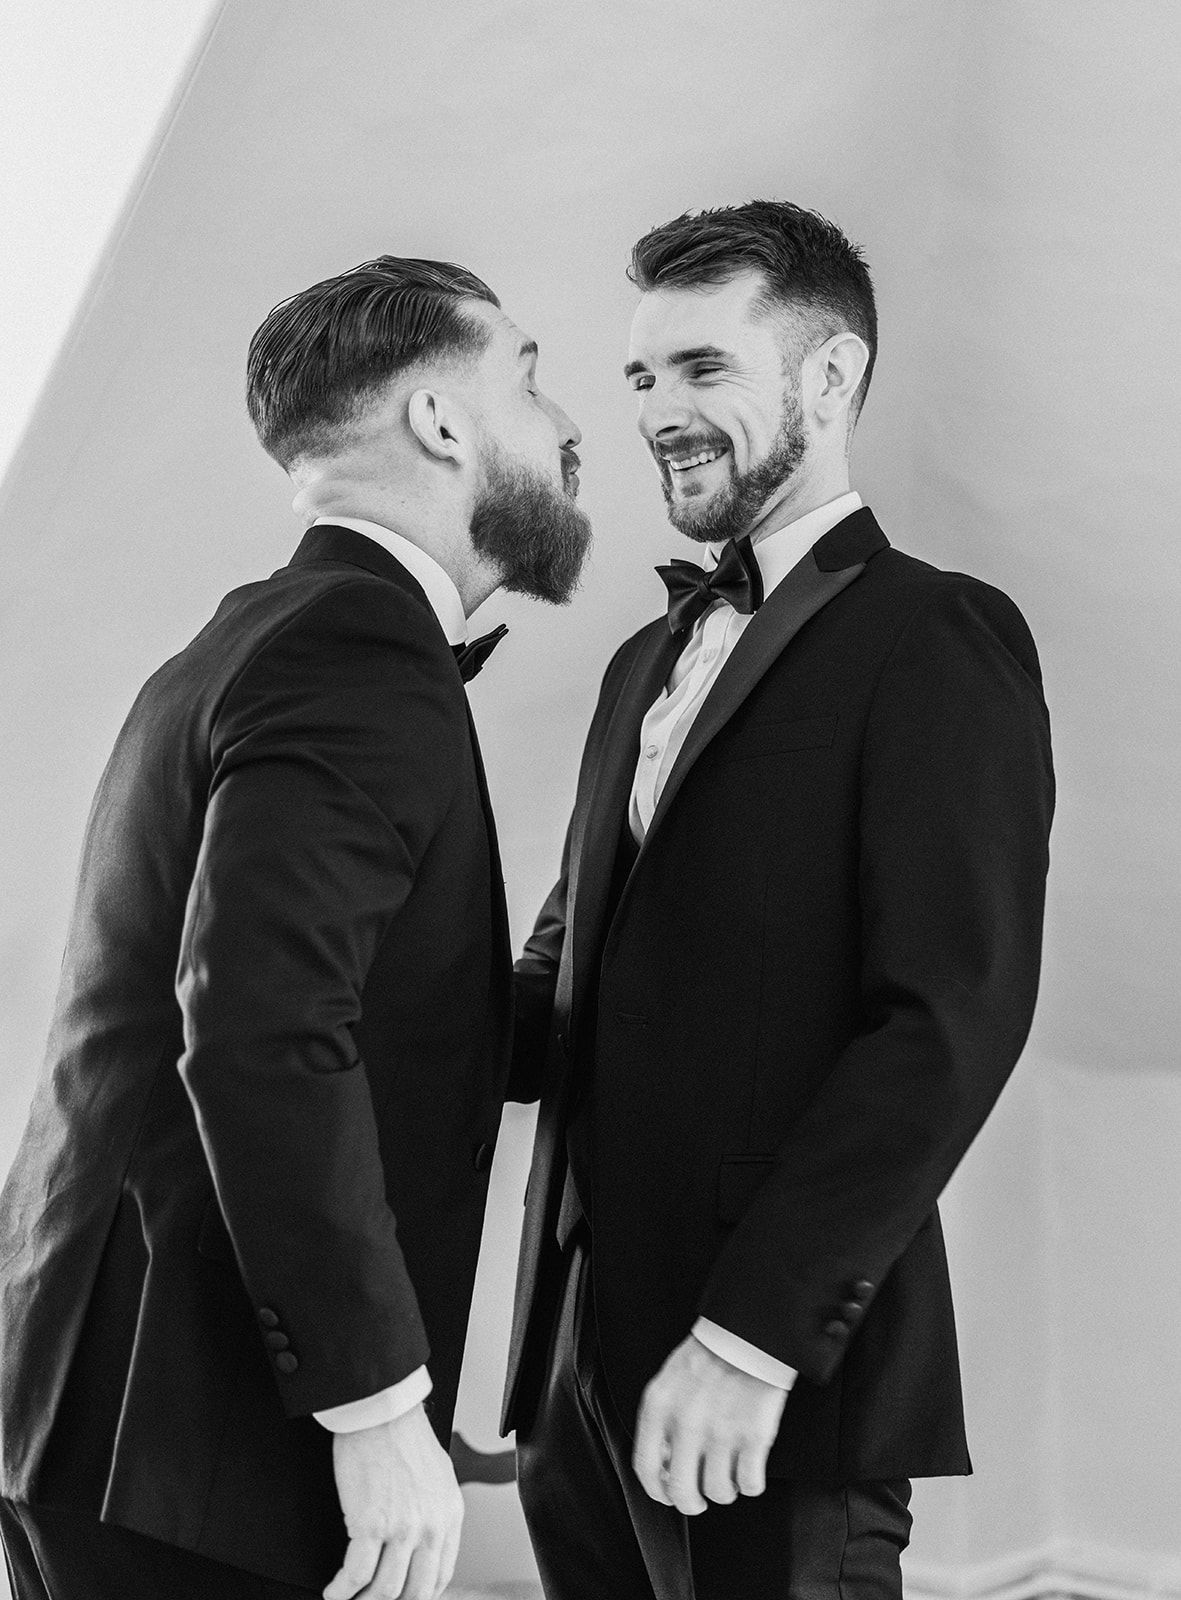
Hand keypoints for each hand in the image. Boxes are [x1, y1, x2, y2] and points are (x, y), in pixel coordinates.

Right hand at [324, 1403, 464, 1599]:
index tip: (402, 1599)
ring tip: (350, 1598)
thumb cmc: (404, 1437)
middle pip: (414, 1593)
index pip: (439, 1577)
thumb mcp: (438, 1478)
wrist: (382, 1412)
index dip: (418, 1596)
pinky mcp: (370, 1524)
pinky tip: (335, 1590)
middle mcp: (430, 1527)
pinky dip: (342, 1589)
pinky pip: (356, 1574)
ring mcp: (402, 1529)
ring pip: (384, 1591)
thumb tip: (422, 1544)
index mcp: (450, 1516)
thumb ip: (435, 1513)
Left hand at [632, 1334, 786, 1514]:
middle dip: (692, 1503)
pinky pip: (750, 1483)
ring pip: (718, 1492)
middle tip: (700, 1498)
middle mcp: (686, 1424)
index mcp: (659, 1407)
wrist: (748, 1334)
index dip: (657, 1491)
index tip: (667, 1494)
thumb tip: (662, 1462)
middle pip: (682, 1492)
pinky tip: (750, 1470)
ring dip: (724, 1490)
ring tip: (728, 1475)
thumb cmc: (709, 1354)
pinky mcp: (753, 1437)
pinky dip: (751, 1483)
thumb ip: (660, 1421)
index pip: (646, 1468)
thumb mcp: (668, 1381)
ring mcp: (721, 1433)